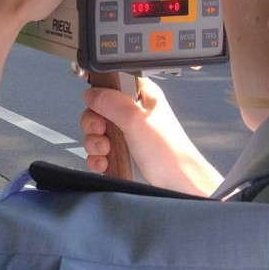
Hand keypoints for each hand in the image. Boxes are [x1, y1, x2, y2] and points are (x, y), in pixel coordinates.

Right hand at [80, 77, 222, 195]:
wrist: (178, 186)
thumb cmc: (168, 150)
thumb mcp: (136, 119)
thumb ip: (111, 102)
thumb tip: (90, 93)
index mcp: (140, 96)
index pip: (113, 83)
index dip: (100, 90)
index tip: (94, 101)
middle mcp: (131, 114)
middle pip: (97, 109)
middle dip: (93, 122)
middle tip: (102, 129)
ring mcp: (124, 136)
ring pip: (94, 132)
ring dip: (94, 142)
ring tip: (106, 150)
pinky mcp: (120, 156)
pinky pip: (97, 153)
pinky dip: (96, 158)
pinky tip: (104, 162)